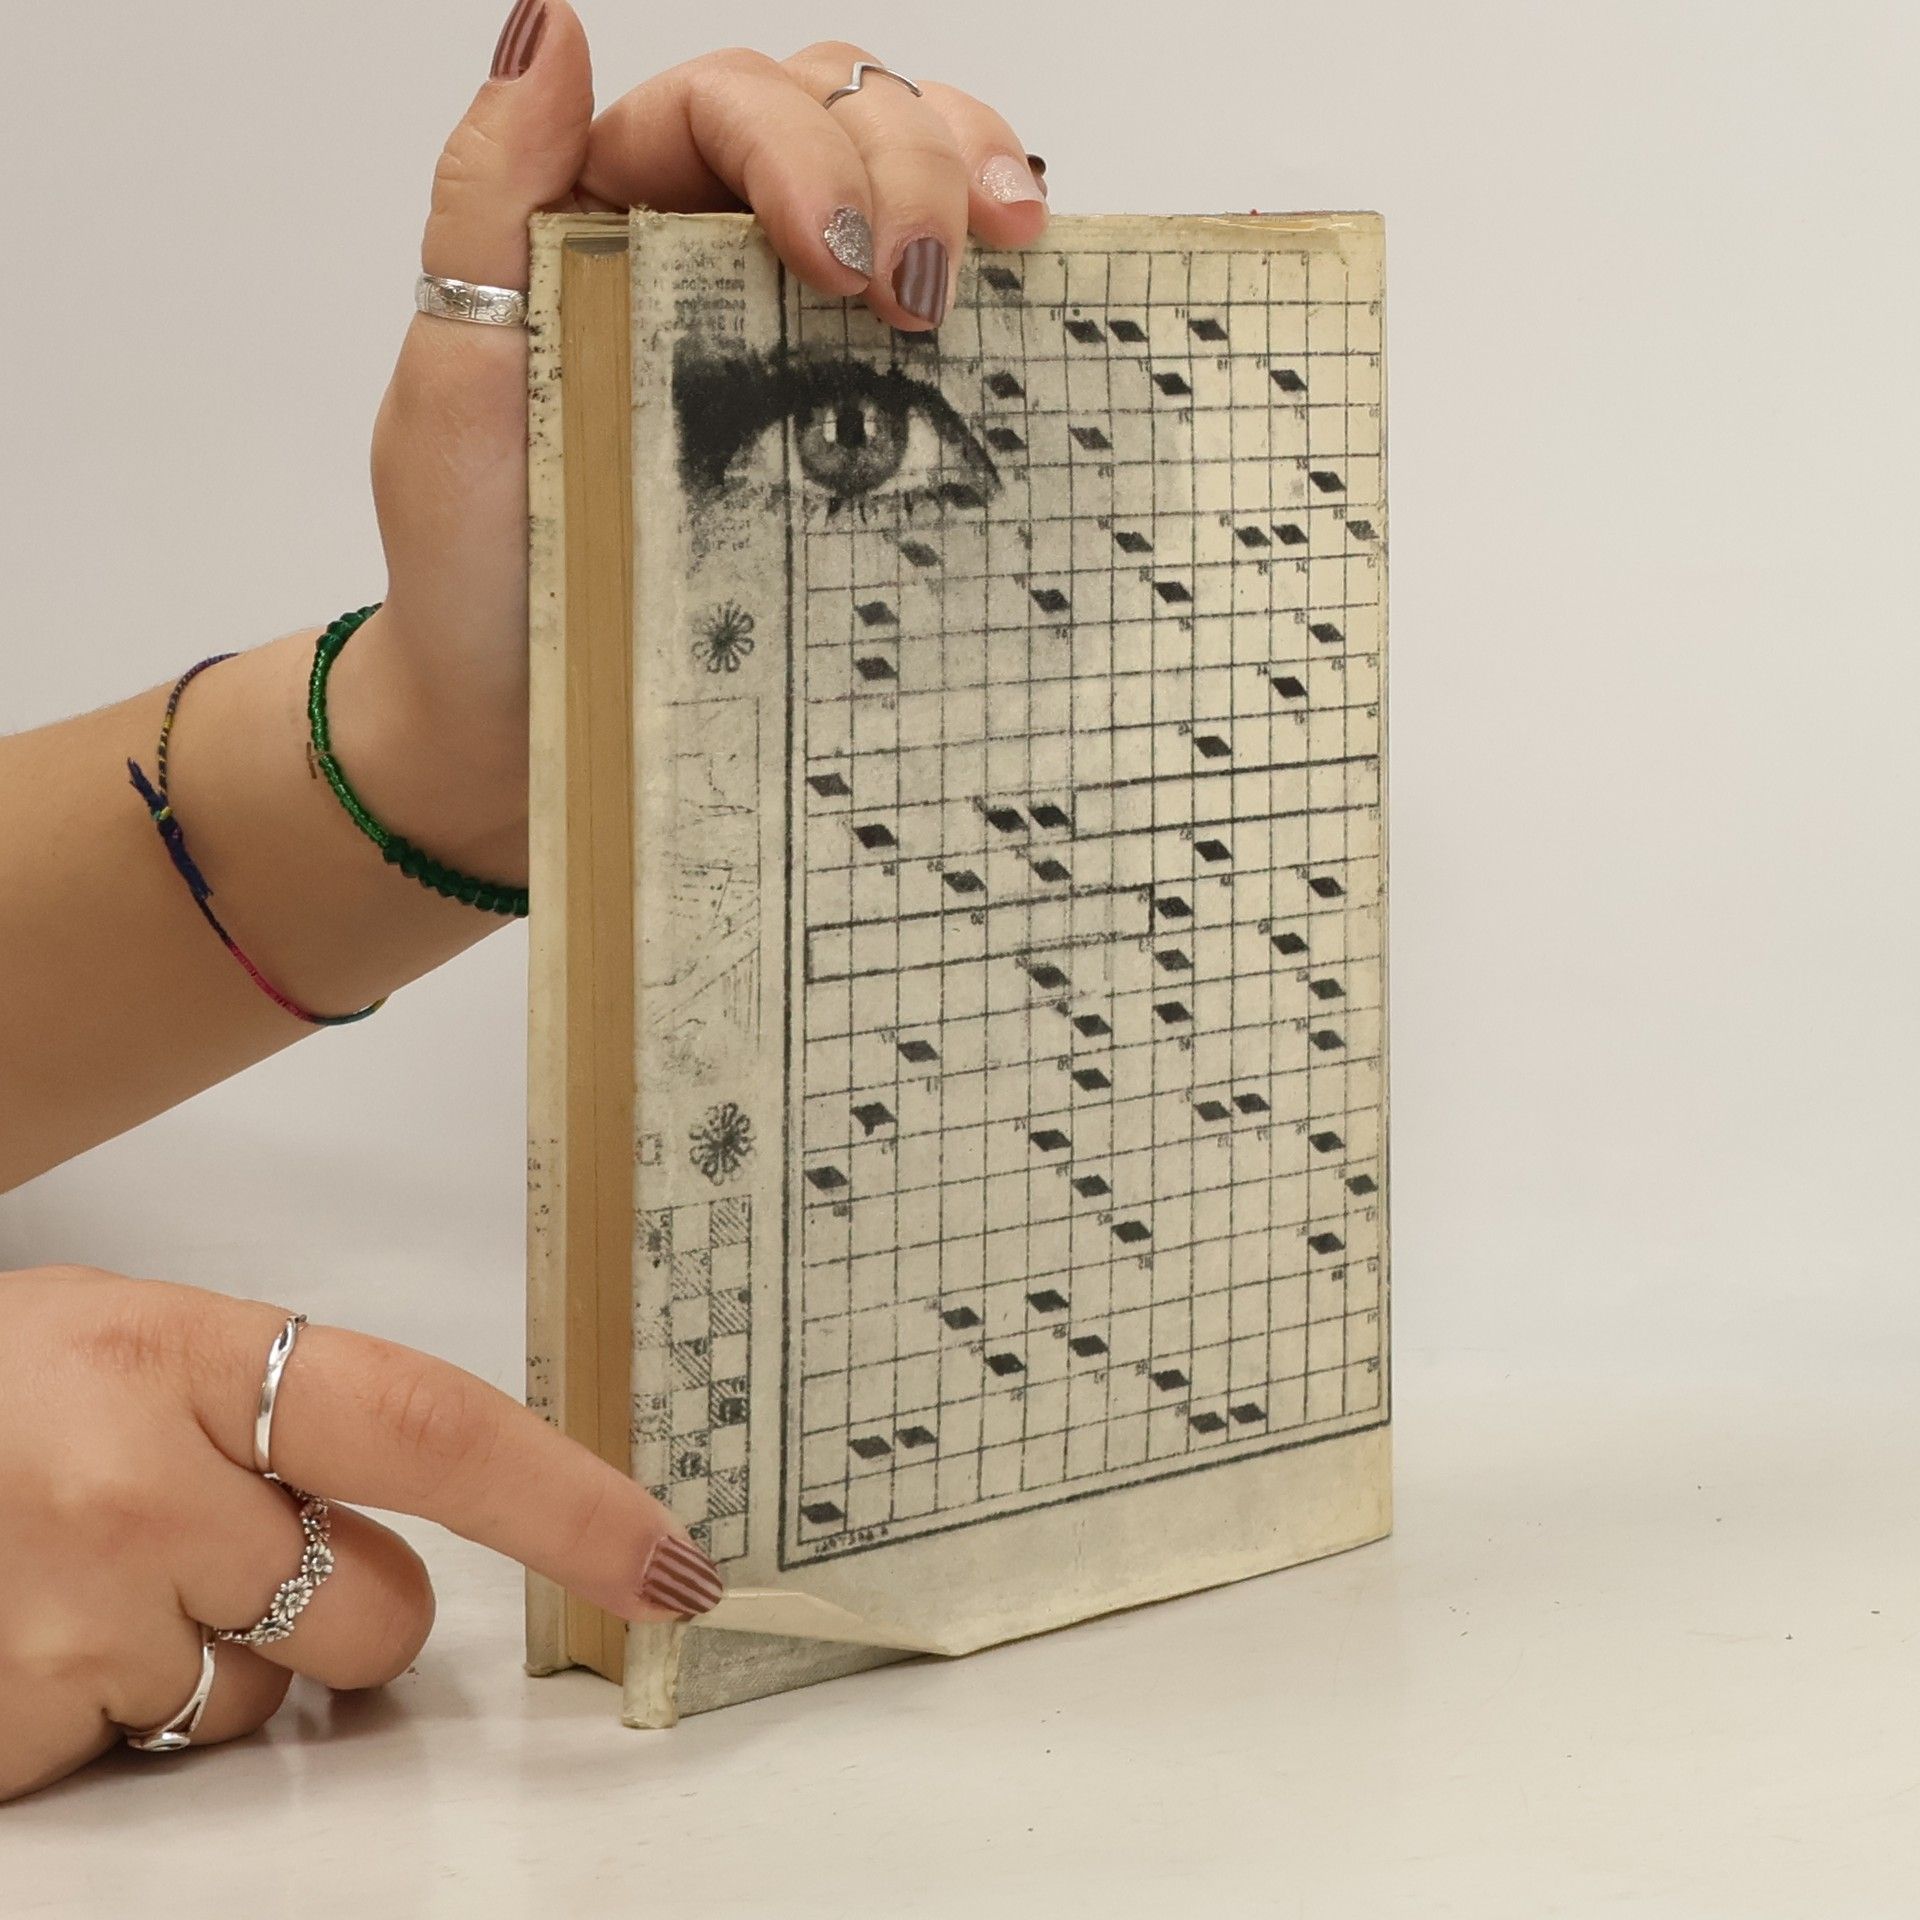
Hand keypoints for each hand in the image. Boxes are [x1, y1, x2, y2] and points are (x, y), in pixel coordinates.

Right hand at [0, 1265, 720, 1801]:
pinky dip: (126, 1717)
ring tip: (97, 1580)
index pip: (432, 1429)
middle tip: (216, 1545)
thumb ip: (282, 1415)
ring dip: (218, 1662)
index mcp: (184, 1354)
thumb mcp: (130, 1351)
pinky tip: (43, 1640)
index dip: (568, 1504)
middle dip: (336, 1606)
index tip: (670, 1563)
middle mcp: (137, 1482)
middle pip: (375, 1613)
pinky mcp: (19, 1729)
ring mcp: (72, 1618)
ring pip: (269, 1701)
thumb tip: (439, 1517)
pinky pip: (164, 1759)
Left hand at [333, 10, 1048, 882]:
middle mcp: (707, 243)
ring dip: (968, 179)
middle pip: (838, 107)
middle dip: (904, 165)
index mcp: (605, 210)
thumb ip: (484, 200)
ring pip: (903, 166)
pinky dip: (994, 265)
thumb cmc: (480, 578)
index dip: (802, 149)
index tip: (837, 266)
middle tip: (920, 300)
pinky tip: (1023, 285)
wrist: (531, 727)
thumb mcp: (451, 388)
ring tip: (1005, 254)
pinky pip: (938, 292)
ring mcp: (789, 322)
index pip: (726, 103)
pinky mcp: (853, 409)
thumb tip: (550, 28)